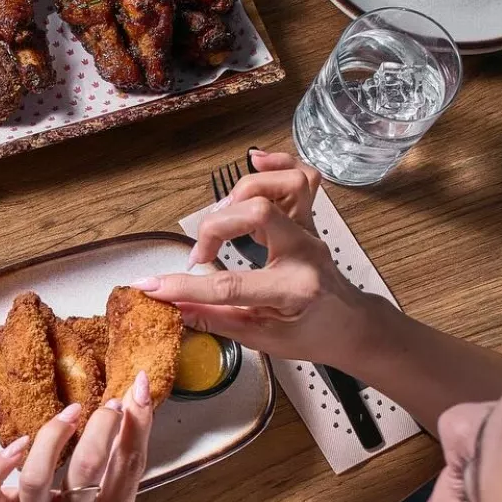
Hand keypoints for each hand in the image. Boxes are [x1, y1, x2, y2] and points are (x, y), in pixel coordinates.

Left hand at [0, 371, 154, 501]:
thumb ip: (117, 490)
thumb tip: (127, 429)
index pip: (130, 469)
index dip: (137, 426)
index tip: (136, 391)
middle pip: (89, 470)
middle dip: (102, 427)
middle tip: (106, 404)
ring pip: (36, 478)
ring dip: (52, 437)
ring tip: (68, 415)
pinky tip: (15, 446)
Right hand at [134, 152, 375, 368]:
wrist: (350, 325)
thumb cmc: (309, 335)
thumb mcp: (260, 339)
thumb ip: (214, 319)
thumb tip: (173, 306)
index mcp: (293, 290)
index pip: (229, 285)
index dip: (183, 286)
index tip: (151, 286)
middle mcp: (304, 252)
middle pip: (258, 212)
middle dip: (214, 227)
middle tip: (200, 253)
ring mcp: (310, 230)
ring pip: (285, 185)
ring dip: (243, 191)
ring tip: (221, 215)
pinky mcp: (310, 218)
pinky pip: (301, 177)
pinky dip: (278, 164)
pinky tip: (255, 162)